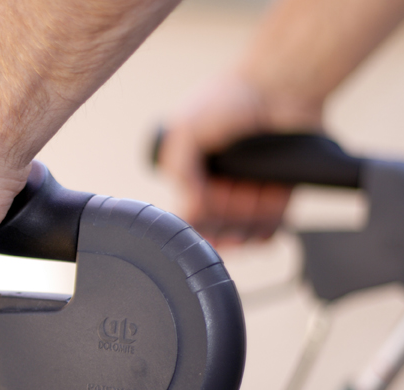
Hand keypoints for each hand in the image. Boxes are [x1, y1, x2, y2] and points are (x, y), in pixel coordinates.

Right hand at [158, 73, 322, 245]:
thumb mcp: (185, 132)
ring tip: (255, 181)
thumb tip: (191, 211)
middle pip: (217, 230)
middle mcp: (218, 190)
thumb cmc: (230, 99)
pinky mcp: (278, 197)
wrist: (280, 85)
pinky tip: (270, 191)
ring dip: (249, 212)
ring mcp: (247, 196)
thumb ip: (180, 173)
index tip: (207, 199)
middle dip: (226, 210)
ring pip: (243, 233)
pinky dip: (270, 218)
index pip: (189, 220)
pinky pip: (271, 229)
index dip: (199, 217)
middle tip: (232, 181)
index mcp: (191, 177)